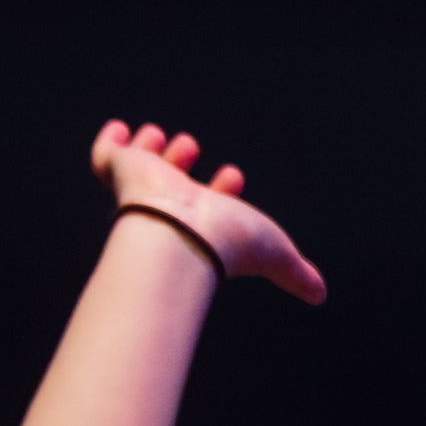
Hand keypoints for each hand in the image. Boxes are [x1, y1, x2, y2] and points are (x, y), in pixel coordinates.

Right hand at [88, 120, 327, 303]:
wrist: (185, 232)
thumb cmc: (227, 244)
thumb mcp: (276, 253)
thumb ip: (296, 273)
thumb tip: (319, 295)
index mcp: (203, 226)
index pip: (210, 205)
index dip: (223, 189)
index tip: (236, 174)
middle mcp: (171, 208)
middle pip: (171, 181)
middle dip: (181, 162)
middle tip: (191, 144)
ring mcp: (143, 190)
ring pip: (142, 167)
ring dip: (154, 150)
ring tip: (166, 135)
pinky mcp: (121, 171)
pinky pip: (106, 156)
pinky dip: (111, 143)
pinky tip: (122, 131)